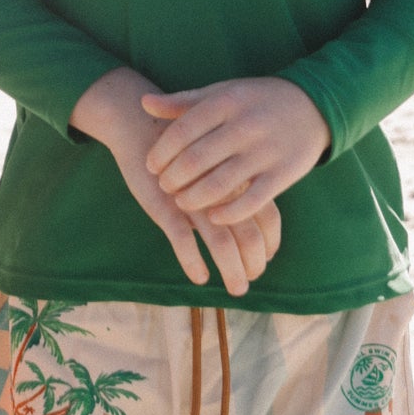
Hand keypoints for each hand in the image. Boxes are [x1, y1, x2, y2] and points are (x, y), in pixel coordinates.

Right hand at [71, 70, 283, 296]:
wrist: (142, 125)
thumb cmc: (183, 150)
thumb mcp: (215, 164)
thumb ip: (236, 190)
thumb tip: (252, 225)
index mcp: (238, 179)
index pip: (269, 217)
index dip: (271, 243)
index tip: (266, 258)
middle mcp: (221, 191)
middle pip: (251, 236)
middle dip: (255, 263)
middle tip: (251, 279)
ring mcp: (194, 200)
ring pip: (222, 243)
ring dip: (232, 270)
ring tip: (236, 288)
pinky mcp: (165, 205)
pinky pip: (183, 240)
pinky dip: (193, 261)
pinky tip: (199, 277)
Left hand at [141, 77, 330, 222]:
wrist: (314, 106)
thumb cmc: (256, 101)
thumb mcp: (223, 93)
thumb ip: (184, 102)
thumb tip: (144, 102)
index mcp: (227, 102)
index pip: (182, 131)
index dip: (161, 152)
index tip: (151, 166)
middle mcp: (245, 126)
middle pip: (196, 160)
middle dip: (173, 178)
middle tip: (164, 186)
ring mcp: (266, 152)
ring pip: (220, 184)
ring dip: (194, 198)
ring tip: (182, 202)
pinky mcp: (283, 174)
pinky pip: (251, 201)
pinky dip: (228, 213)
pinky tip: (213, 217)